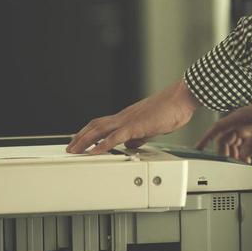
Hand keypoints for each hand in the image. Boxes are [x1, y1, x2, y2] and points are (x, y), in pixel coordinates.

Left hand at [66, 80, 200, 154]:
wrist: (181, 98)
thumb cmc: (172, 109)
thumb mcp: (153, 126)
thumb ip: (141, 135)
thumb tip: (133, 144)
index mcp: (128, 116)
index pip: (103, 123)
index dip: (89, 132)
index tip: (80, 140)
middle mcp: (125, 116)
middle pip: (96, 125)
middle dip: (81, 137)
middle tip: (69, 148)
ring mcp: (129, 120)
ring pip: (100, 129)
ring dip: (85, 140)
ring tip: (75, 151)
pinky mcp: (136, 125)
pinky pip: (116, 137)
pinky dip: (103, 145)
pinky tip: (95, 152)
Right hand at [196, 91, 251, 162]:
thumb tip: (243, 154)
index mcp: (241, 117)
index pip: (218, 128)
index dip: (206, 138)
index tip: (198, 148)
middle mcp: (240, 121)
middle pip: (224, 139)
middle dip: (224, 153)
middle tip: (226, 165)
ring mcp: (246, 125)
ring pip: (232, 142)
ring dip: (233, 154)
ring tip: (238, 165)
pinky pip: (242, 143)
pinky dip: (242, 152)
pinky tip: (246, 159)